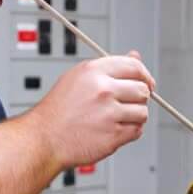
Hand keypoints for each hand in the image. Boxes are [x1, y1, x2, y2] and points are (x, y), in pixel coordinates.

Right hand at [26, 53, 154, 169]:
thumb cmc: (59, 110)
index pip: (135, 66)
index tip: (147, 83)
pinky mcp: (113, 135)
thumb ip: (109, 68)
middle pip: (143, 90)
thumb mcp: (79, 77)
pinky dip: (130, 132)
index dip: (145, 75)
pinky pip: (137, 131)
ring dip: (135, 117)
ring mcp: (109, 113)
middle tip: (127, 104)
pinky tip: (114, 130)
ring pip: (143, 112)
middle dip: (139, 98)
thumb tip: (135, 55)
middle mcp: (103, 90)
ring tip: (116, 119)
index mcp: (94, 71)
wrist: (45, 138)